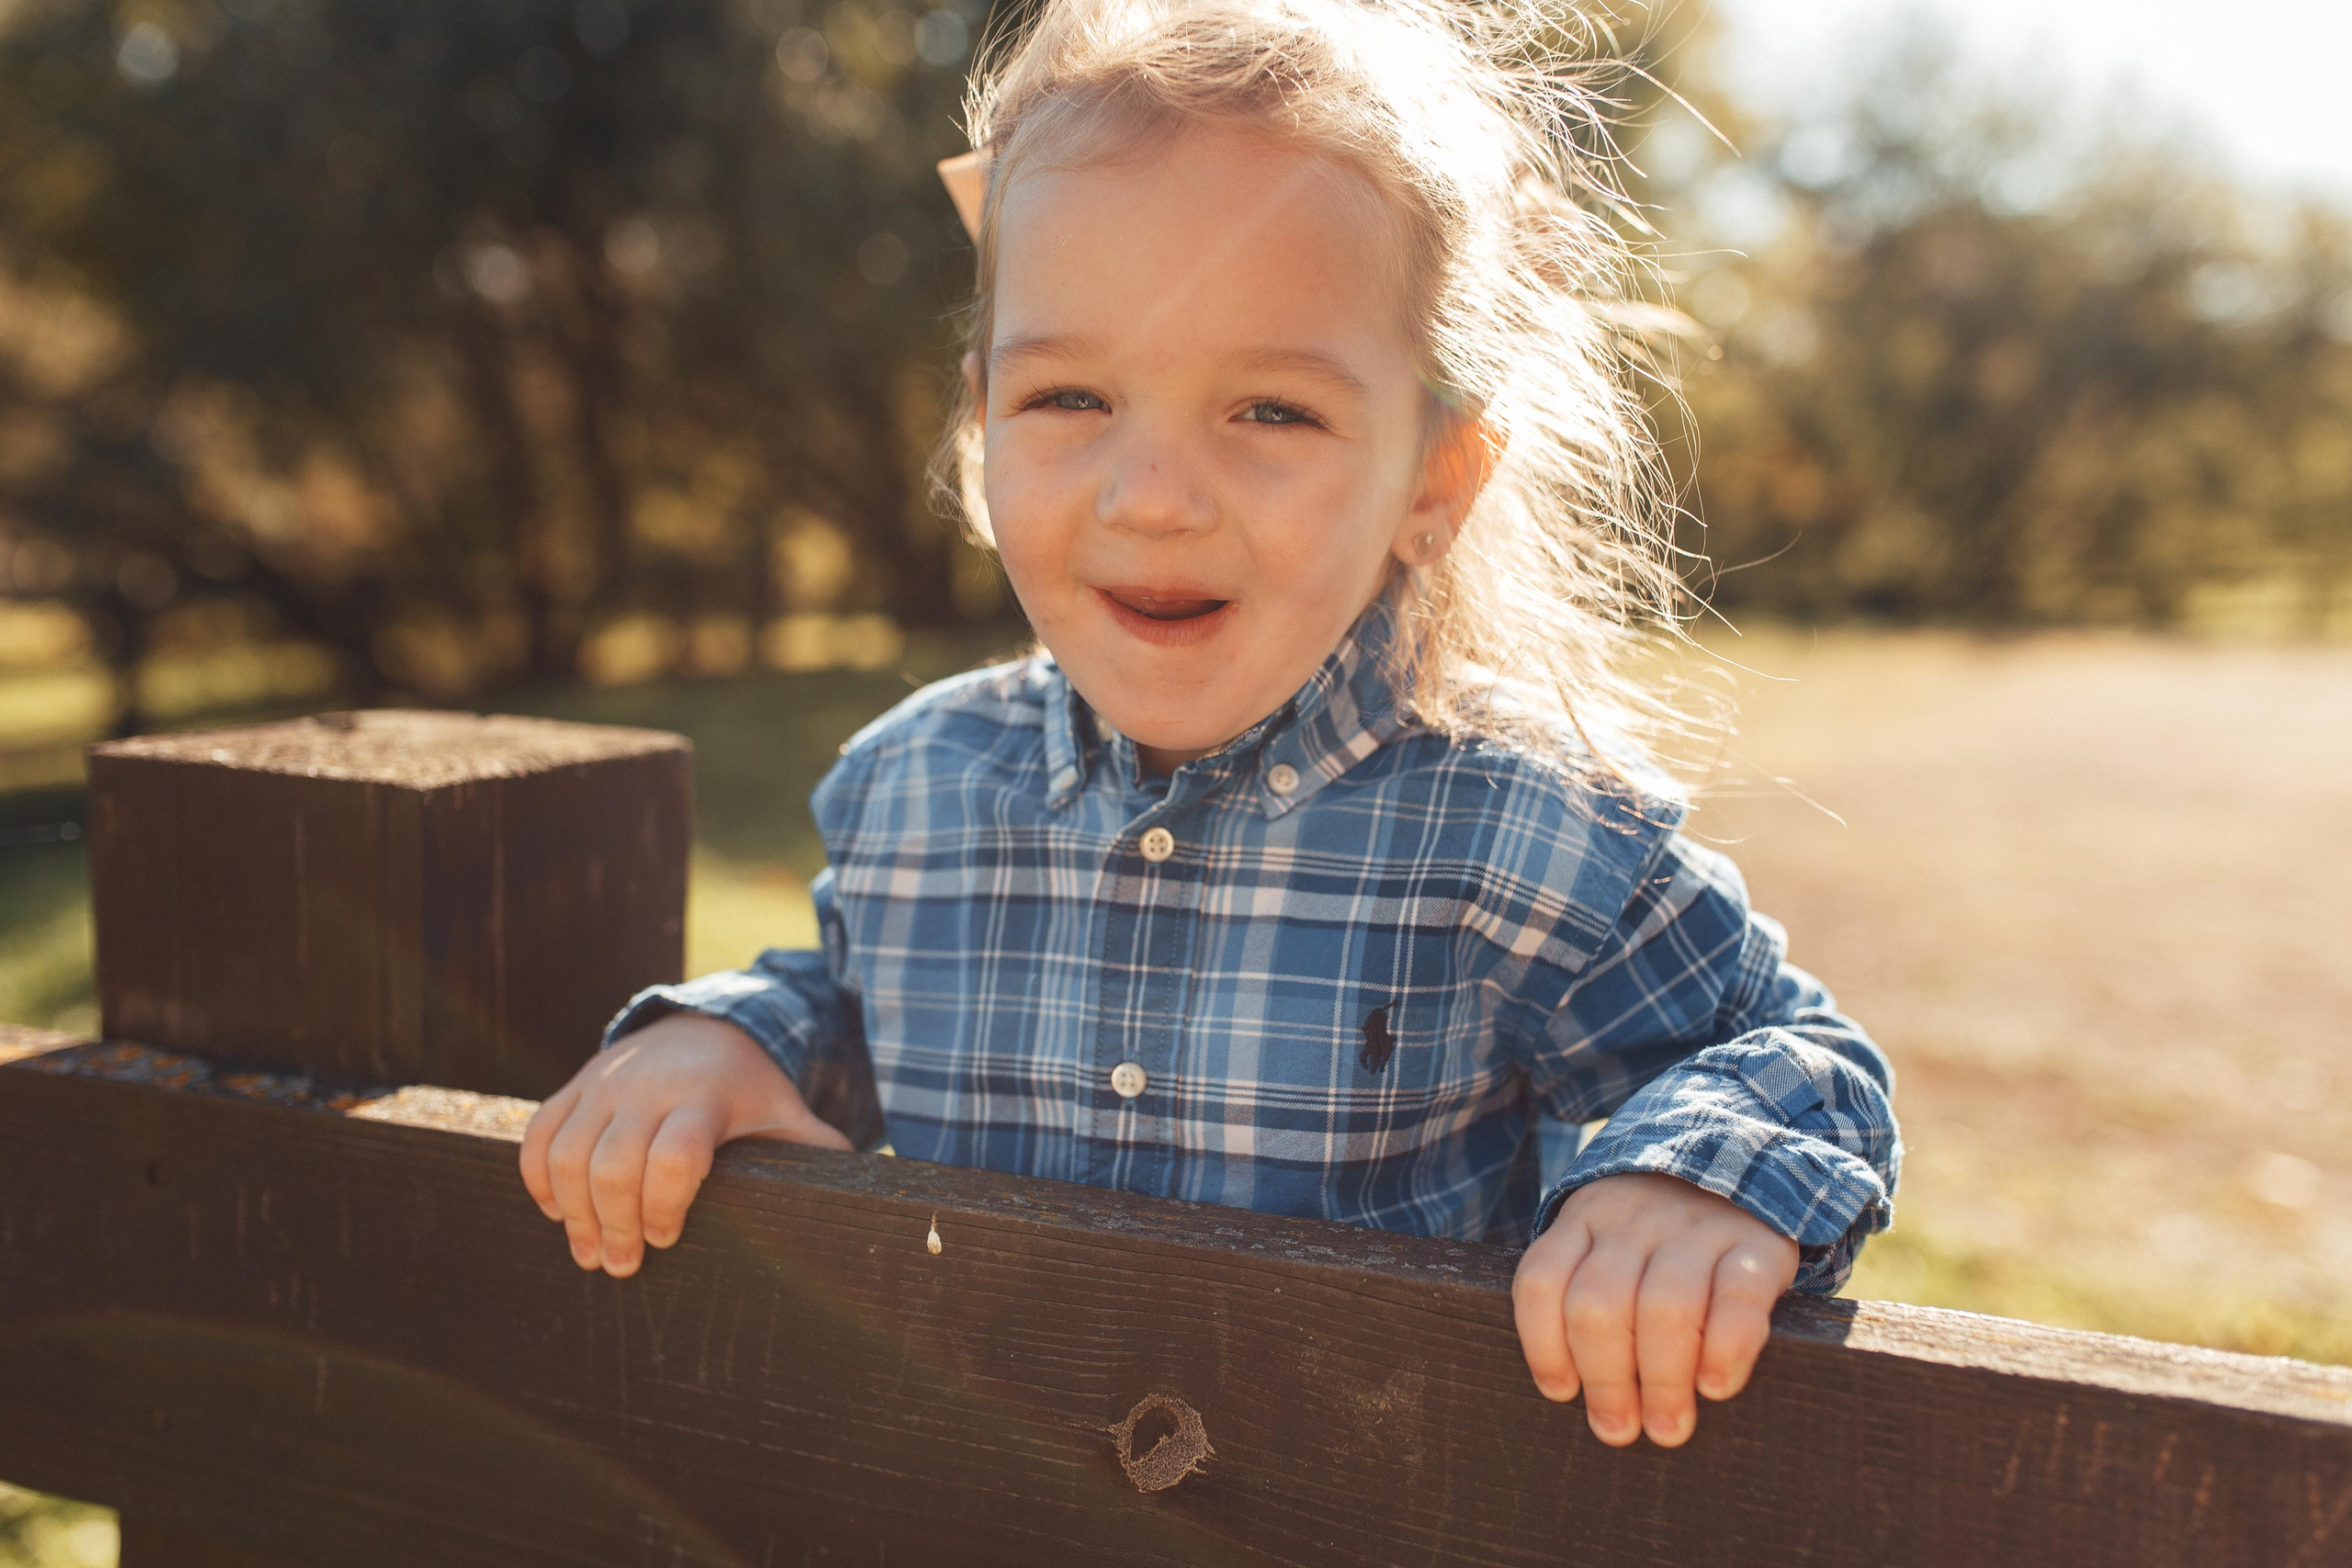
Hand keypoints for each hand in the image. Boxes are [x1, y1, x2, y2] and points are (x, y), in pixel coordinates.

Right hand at [518, 1012, 850, 1277]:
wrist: (705, 1027)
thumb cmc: (751, 1093)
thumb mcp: (788, 1117)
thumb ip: (816, 1156)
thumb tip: (863, 1206)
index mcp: (707, 1097)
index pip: (675, 1156)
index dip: (665, 1207)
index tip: (668, 1239)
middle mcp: (649, 1086)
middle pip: (612, 1165)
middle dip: (613, 1226)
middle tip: (622, 1266)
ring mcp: (605, 1083)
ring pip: (566, 1155)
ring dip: (572, 1214)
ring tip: (590, 1252)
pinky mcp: (575, 1086)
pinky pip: (538, 1136)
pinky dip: (538, 1179)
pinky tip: (557, 1212)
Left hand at [1511, 1171, 1796, 1447]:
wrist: (1743, 1159)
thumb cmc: (1660, 1236)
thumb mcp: (1610, 1239)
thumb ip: (1589, 1293)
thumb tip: (1576, 1393)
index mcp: (1587, 1218)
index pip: (1543, 1280)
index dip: (1543, 1346)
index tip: (1561, 1392)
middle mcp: (1635, 1219)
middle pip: (1599, 1306)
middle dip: (1605, 1380)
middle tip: (1618, 1429)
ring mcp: (1698, 1228)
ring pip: (1664, 1309)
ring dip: (1661, 1380)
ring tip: (1667, 1426)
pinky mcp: (1758, 1245)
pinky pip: (1736, 1302)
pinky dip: (1724, 1352)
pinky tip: (1715, 1386)